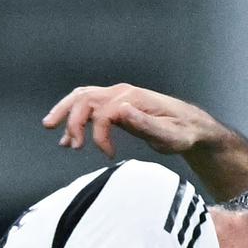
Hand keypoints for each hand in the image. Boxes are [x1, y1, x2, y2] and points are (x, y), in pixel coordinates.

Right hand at [42, 83, 230, 159]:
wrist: (192, 126)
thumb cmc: (182, 133)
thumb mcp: (168, 135)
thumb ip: (144, 124)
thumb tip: (121, 111)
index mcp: (132, 98)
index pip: (103, 114)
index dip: (100, 136)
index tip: (108, 155)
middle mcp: (122, 93)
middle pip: (84, 99)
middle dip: (70, 120)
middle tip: (68, 144)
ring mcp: (118, 95)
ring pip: (83, 98)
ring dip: (66, 113)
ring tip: (55, 132)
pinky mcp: (117, 103)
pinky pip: (90, 105)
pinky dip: (76, 116)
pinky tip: (70, 135)